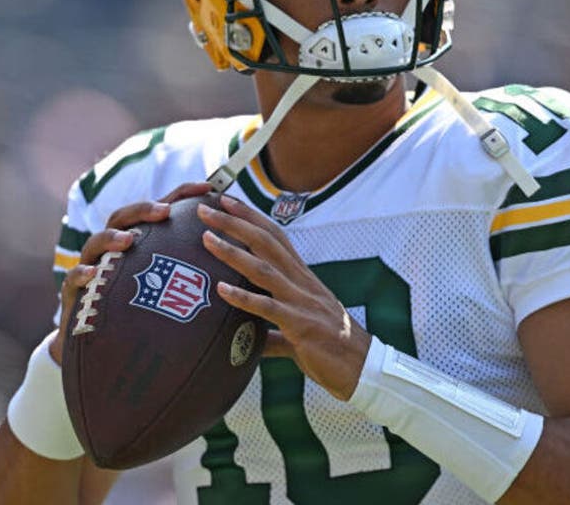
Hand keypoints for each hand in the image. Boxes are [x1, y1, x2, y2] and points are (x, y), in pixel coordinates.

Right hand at [50, 181, 213, 364]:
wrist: (104, 350)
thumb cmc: (145, 317)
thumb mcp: (172, 293)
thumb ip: (200, 277)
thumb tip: (245, 267)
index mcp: (140, 244)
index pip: (159, 211)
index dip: (181, 195)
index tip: (207, 188)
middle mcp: (113, 250)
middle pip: (123, 217)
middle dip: (143, 210)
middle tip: (164, 211)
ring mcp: (92, 267)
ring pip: (95, 243)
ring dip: (111, 237)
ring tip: (128, 240)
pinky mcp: (74, 293)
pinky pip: (74, 280)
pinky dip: (82, 274)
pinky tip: (94, 275)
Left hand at [197, 194, 371, 400]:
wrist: (363, 368)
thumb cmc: (332, 349)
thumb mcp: (300, 332)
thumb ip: (274, 333)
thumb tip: (253, 342)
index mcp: (302, 278)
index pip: (275, 236)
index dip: (251, 216)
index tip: (226, 201)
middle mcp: (302, 282)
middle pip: (266, 242)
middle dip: (235, 223)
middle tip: (206, 208)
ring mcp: (301, 302)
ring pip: (263, 269)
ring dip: (233, 252)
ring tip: (206, 238)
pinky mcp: (300, 325)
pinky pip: (267, 308)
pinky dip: (243, 297)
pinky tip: (221, 290)